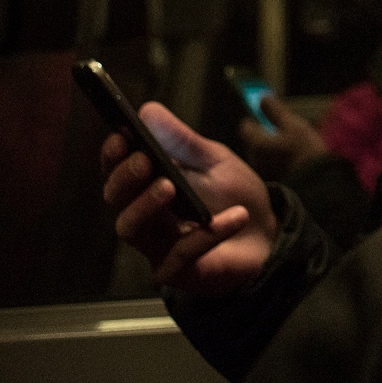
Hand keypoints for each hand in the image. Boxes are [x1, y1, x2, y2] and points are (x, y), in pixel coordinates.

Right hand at [101, 102, 279, 295]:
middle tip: (145, 162)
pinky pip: (180, 255)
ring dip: (146, 205)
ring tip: (170, 186)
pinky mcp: (179, 272)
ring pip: (130, 229)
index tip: (121, 137)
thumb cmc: (234, 196)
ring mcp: (157, 246)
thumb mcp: (214, 161)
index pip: (116, 170)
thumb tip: (148, 110)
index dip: (112, 155)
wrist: (269, 235)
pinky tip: (234, 217)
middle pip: (116, 199)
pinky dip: (206, 235)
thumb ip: (183, 141)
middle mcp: (145, 216)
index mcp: (148, 185)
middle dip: (125, 178)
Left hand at [240, 94, 327, 180]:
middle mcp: (253, 159)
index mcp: (257, 143)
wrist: (317, 184)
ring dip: (269, 151)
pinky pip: (268, 168)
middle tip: (282, 135)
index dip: (254, 121)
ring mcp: (260, 173)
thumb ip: (275, 111)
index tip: (266, 120)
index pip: (245, 127)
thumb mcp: (293, 125)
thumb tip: (261, 98)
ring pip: (260, 156)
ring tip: (288, 150)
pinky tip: (289, 164)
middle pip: (252, 143)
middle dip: (263, 137)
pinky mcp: (269, 184)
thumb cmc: (305, 151)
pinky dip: (274, 163)